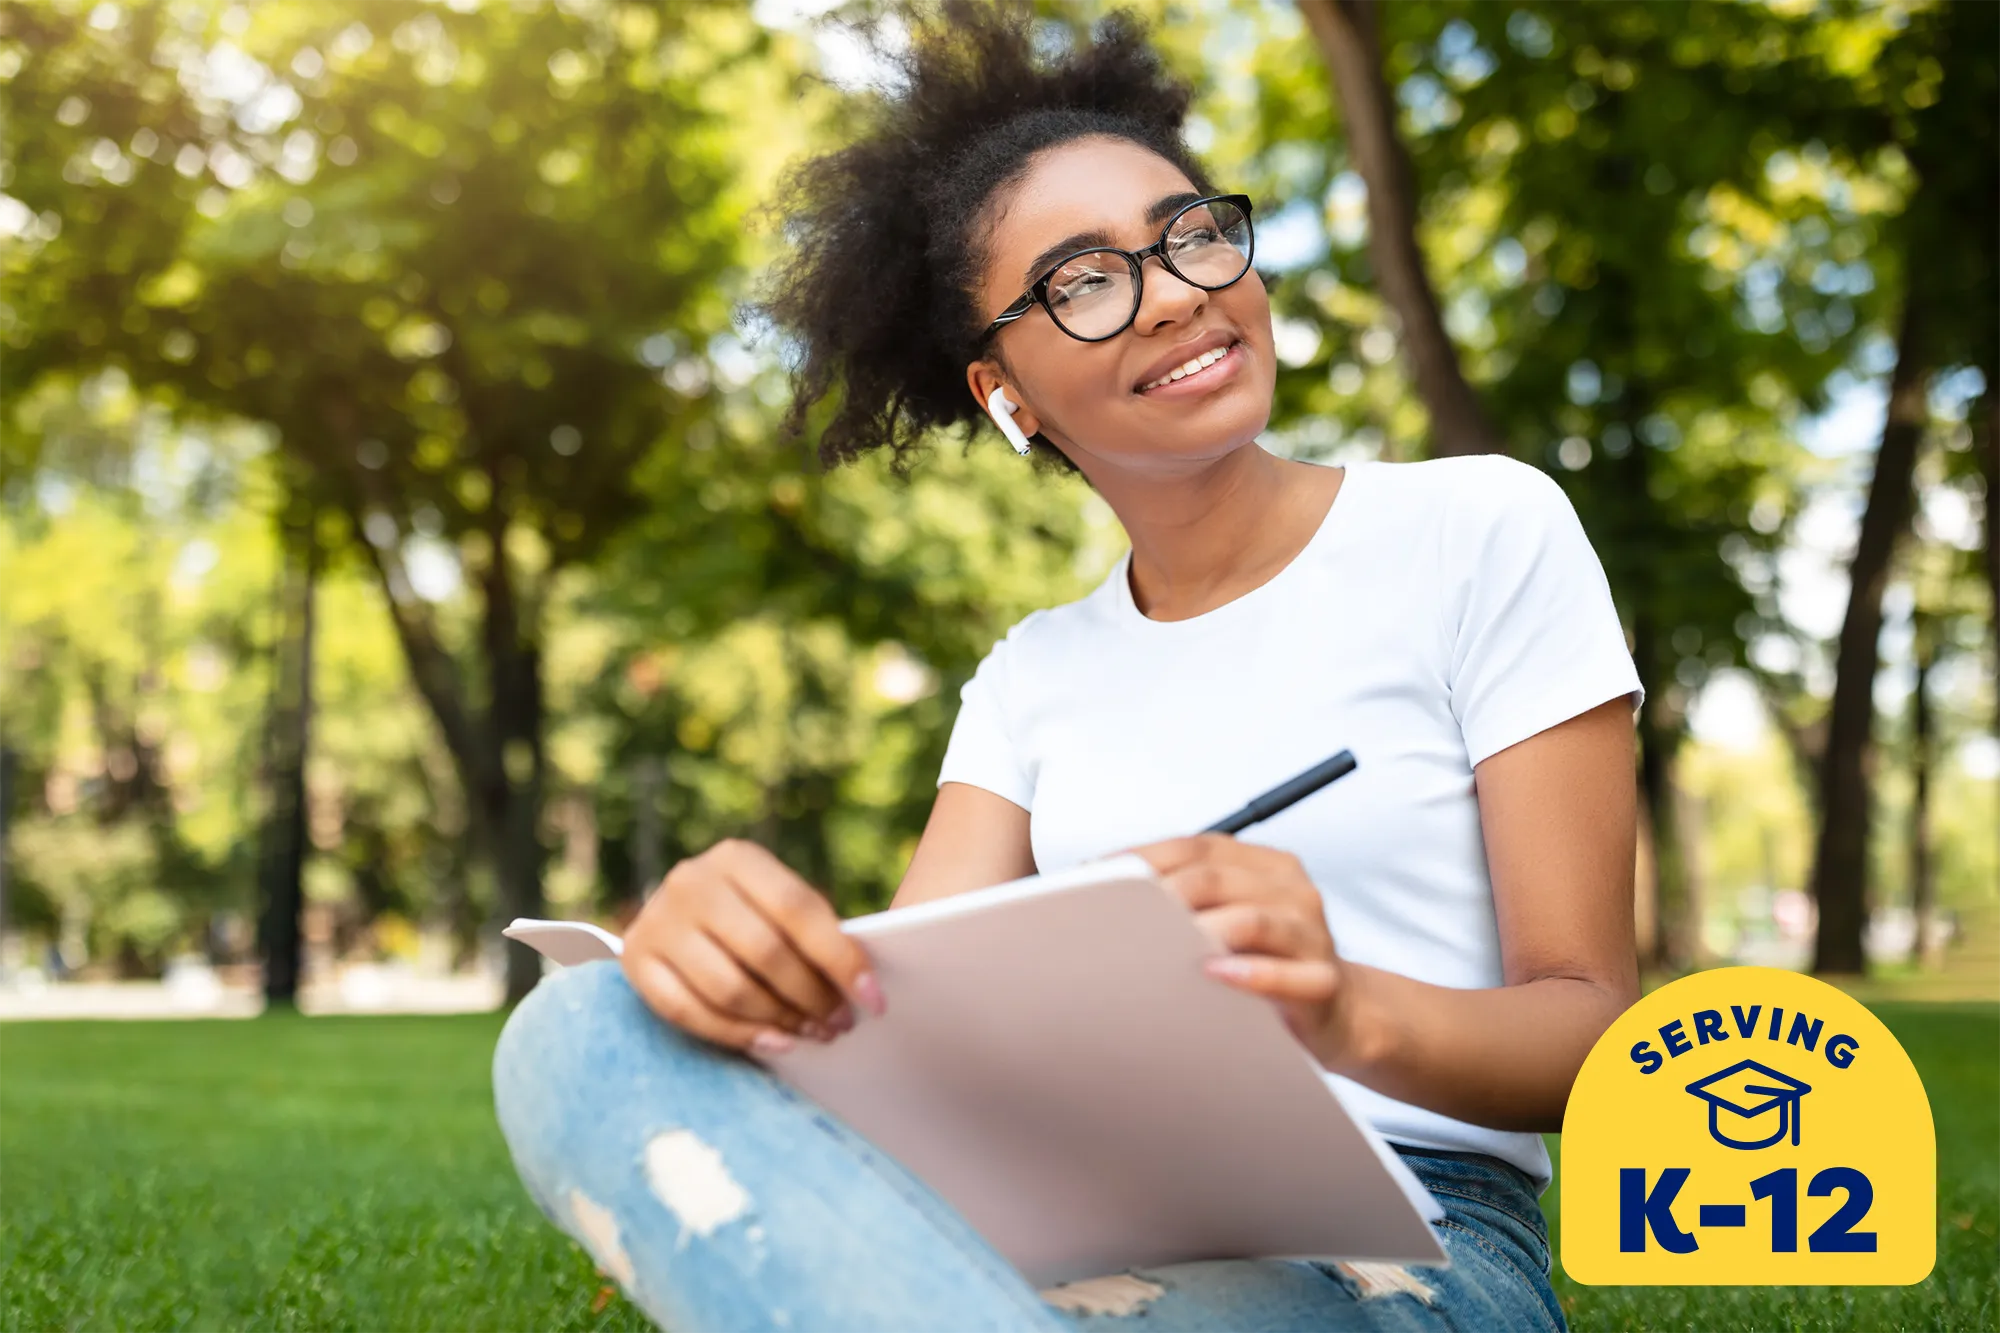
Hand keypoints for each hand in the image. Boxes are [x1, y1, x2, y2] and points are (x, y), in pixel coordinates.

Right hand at [620, 838, 884, 1055]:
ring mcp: (657, 921)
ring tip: (811, 1034)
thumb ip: (809, 931)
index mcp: (737, 857)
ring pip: (729, 988)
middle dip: (811, 996)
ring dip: (779, 1020)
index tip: (874, 998)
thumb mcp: (774, 903)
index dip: (841, 958)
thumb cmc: (747, 914)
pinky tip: (773, 1043)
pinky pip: (689, 1012)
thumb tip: (862, 986)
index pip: (798, 909)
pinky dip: (737, 1034)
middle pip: (765, 953)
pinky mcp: (637, 961)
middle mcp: (691, 882)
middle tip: (839, 1023)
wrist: (672, 915)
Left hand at [1129, 834, 1345, 1053]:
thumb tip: (1109, 893)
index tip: (1096, 873)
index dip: (1145, 856)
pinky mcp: (1322, 982)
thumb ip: (1191, 901)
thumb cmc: (1269, 962)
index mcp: (1268, 866)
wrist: (1340, 1013)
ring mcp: (1311, 935)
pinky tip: (1213, 976)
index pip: (1199, 847)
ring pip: (1251, 920)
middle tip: (1118, 913)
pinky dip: (1247, 974)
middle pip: (1217, 878)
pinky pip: (1285, 976)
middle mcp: (1292, 892)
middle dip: (1161, 893)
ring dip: (1201, 929)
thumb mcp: (1235, 920)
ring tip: (1159, 944)